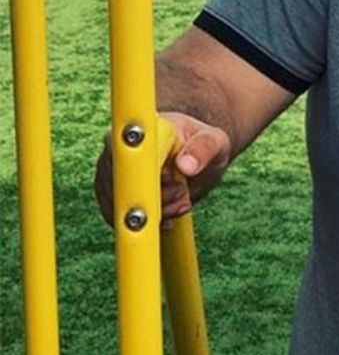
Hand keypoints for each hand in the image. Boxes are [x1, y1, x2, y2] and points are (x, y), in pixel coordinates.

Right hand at [94, 111, 231, 228]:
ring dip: (154, 213)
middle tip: (183, 193)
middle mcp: (115, 151)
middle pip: (121, 184)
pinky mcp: (112, 196)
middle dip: (155, 197)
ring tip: (183, 202)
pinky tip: (170, 218)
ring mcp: (110, 174)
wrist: (192, 153)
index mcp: (137, 130)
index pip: (129, 153)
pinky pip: (120, 218)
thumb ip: (203, 149)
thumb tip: (186, 165)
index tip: (170, 179)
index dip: (148, 173)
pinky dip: (146, 224)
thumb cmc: (201, 142)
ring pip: (119, 205)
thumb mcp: (213, 141)